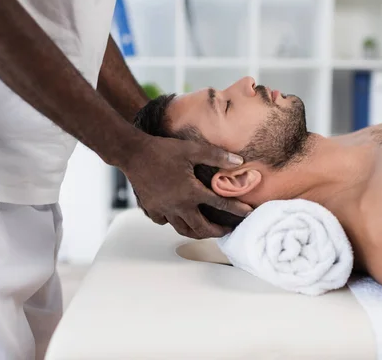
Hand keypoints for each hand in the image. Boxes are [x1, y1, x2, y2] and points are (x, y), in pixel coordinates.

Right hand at [123, 135, 252, 238]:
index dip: (237, 210)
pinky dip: (173, 223)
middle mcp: (178, 205)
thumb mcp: (192, 149)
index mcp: (191, 192)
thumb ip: (217, 156)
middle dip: (218, 231)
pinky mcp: (151, 208)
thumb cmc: (162, 149)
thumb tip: (239, 162)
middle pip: (202, 228)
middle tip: (227, 230)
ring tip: (206, 231)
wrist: (133, 153)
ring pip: (183, 229)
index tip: (248, 214)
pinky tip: (178, 218)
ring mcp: (163, 209)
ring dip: (197, 233)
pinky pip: (164, 222)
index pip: (221, 205)